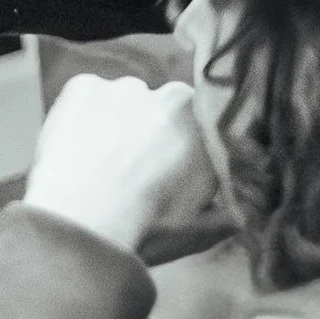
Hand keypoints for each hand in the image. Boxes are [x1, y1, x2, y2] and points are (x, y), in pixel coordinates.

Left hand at [22, 76, 218, 259]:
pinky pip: (89, 97)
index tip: (170, 172)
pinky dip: (84, 118)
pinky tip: (79, 151)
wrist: (80, 225)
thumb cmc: (143, 231)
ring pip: (127, 102)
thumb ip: (228, 215)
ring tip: (101, 165)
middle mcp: (173, 95)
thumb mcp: (198, 232)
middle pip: (165, 110)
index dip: (188, 149)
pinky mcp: (84, 86)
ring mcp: (126, 87)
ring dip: (119, 124)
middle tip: (134, 172)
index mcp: (209, 126)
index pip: (205, 126)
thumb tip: (240, 213)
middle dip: (154, 134)